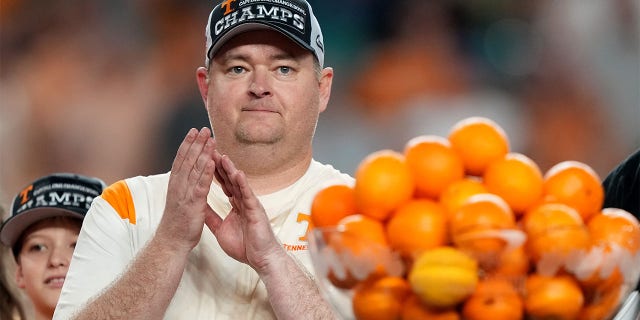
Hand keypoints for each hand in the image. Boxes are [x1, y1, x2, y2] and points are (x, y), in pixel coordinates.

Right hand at [156, 128, 216, 252]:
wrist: (171, 241)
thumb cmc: (176, 223)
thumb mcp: (178, 201)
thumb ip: (182, 188)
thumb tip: (185, 177)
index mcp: (175, 185)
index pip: (181, 159)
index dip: (187, 144)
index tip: (193, 131)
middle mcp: (178, 186)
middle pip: (187, 160)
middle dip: (196, 143)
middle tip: (204, 129)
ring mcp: (185, 194)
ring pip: (194, 169)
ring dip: (203, 152)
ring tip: (210, 139)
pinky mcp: (193, 203)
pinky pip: (201, 185)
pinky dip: (206, 172)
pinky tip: (211, 161)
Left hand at [204, 152, 284, 271]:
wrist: (261, 259)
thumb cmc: (246, 247)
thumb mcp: (221, 230)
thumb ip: (212, 217)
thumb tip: (199, 208)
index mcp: (236, 204)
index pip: (224, 184)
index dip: (215, 172)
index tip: (204, 158)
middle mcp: (244, 201)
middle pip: (230, 179)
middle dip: (220, 165)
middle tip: (211, 150)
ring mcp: (251, 204)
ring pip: (239, 184)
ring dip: (230, 170)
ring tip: (222, 156)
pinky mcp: (256, 210)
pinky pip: (248, 195)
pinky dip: (243, 184)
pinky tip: (237, 173)